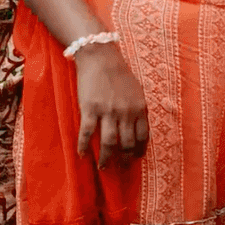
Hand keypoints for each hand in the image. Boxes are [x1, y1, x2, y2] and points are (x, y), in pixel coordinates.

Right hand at [73, 42, 149, 167]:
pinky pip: (87, 133)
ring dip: (106, 159)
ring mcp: (108, 111)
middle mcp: (126, 112)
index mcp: (140, 108)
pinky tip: (82, 155)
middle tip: (121, 168)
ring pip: (109, 143)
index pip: (143, 136)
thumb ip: (138, 109)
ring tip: (103, 167)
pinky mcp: (90, 109)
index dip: (140, 151)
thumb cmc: (119, 73)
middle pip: (127, 144)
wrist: (100, 57)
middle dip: (125, 159)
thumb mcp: (137, 91)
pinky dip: (84, 146)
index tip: (136, 158)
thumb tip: (139, 128)